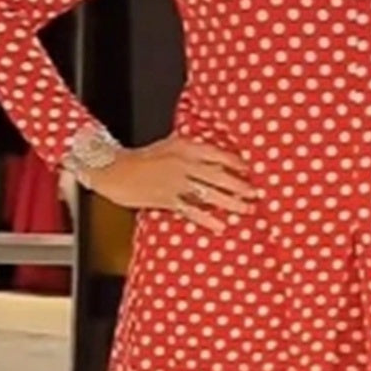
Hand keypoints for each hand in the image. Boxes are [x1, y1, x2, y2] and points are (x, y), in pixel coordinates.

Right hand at [86, 135, 261, 233]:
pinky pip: (191, 210)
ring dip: (230, 202)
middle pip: (219, 174)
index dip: (236, 162)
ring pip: (209, 193)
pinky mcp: (167, 199)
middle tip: (256, 192)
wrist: (113, 170)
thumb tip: (216, 156)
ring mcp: (176, 182)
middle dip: (240, 184)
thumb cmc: (142, 158)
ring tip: (247, 209)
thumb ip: (192, 148)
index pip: (218, 153)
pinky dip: (207, 218)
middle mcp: (183, 163)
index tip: (251, 169)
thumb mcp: (169, 145)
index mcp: (185, 147)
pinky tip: (220, 225)